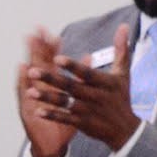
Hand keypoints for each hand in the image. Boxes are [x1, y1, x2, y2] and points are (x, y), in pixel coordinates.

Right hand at [16, 28, 77, 156]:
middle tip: (35, 30)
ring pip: (29, 74)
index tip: (51, 34)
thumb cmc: (64, 122)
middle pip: (38, 64)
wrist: (52, 146)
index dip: (51, 49)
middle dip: (36, 47)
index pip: (51, 63)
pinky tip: (22, 69)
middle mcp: (40, 89)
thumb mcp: (75, 101)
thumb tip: (90, 58)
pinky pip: (23, 92)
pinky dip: (22, 80)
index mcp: (52, 86)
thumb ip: (82, 79)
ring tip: (27, 43)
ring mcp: (31, 98)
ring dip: (28, 58)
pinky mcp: (27, 108)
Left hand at [28, 24, 140, 150]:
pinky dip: (52, 115)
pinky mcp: (83, 123)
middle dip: (51, 79)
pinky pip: (65, 119)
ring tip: (29, 92)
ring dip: (47, 97)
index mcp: (105, 82)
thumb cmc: (121, 98)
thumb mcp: (123, 74)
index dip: (73, 66)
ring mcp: (88, 111)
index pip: (86, 73)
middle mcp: (96, 96)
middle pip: (71, 86)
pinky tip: (38, 111)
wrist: (126, 130)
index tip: (57, 58)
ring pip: (65, 102)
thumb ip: (121, 50)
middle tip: (32, 71)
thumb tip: (123, 26)